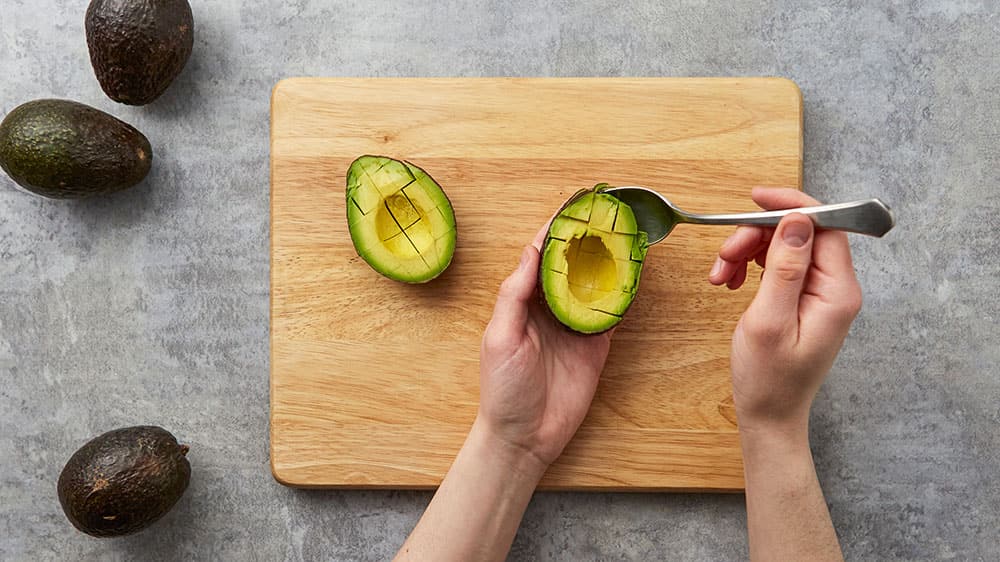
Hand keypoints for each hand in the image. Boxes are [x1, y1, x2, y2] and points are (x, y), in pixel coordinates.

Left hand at [476, 224, 611, 469]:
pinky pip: (611, 314)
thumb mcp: (500, 337)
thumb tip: (532, 250)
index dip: (555, 230)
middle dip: (586, 240)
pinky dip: (622, 296)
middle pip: (570, 265)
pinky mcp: (595, 346)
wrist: (524, 438)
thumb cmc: (503, 390)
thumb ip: (515, 293)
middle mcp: (549, 309)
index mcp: (521, 302)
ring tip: (624, 236)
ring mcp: (574, 326)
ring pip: (594, 285)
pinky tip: (634, 277)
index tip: (573, 207)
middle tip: (606, 215)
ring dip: (607, 263)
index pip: (539, 256)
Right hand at [708, 188, 862, 433]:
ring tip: (720, 277)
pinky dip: (749, 267)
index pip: (824, 226)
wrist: (768, 416)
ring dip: (746, 253)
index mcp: (837, 292)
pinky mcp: (802, 299)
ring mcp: (819, 294)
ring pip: (783, 247)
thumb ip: (784, 268)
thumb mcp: (769, 320)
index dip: (791, 205)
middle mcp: (835, 288)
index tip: (756, 198)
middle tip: (723, 256)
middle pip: (798, 234)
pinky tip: (730, 282)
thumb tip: (796, 220)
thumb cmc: (768, 379)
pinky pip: (777, 266)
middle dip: (756, 237)